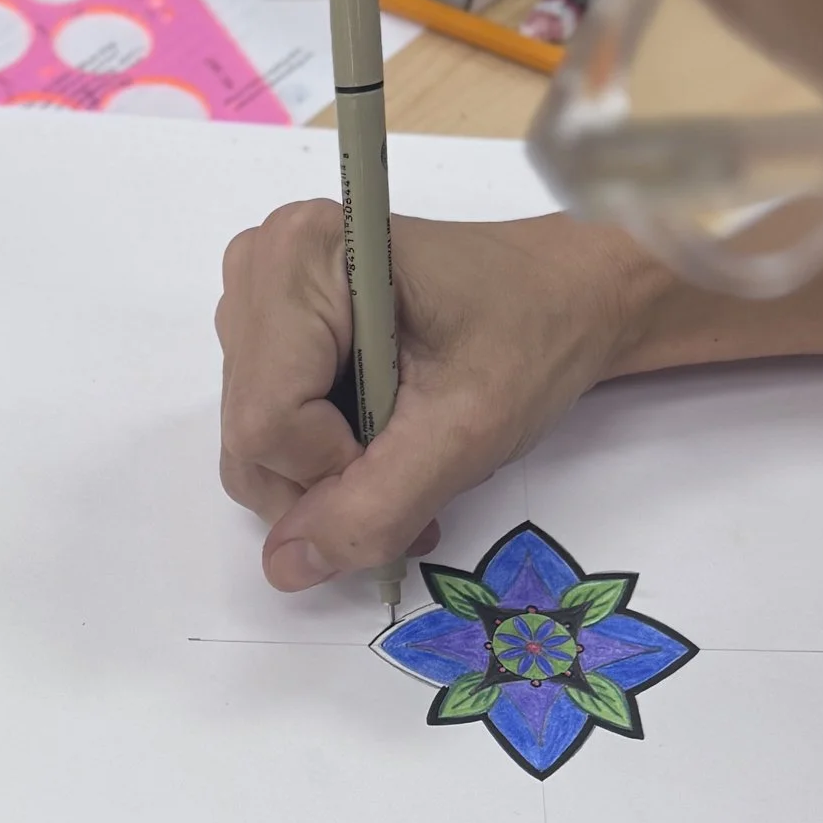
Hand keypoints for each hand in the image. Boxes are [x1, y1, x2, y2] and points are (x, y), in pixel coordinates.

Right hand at [217, 202, 822, 591]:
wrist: (572, 290)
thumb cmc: (534, 333)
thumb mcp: (467, 430)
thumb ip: (375, 506)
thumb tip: (285, 566)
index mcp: (302, 256)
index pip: (268, 423)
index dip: (334, 473)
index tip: (417, 455)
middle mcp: (261, 263)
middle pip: (250, 434)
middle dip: (328, 482)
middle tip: (415, 473)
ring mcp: (258, 292)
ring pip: (254, 440)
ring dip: (328, 474)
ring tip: (408, 450)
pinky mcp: (272, 322)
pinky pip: (266, 425)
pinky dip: (321, 454)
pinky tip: (381, 434)